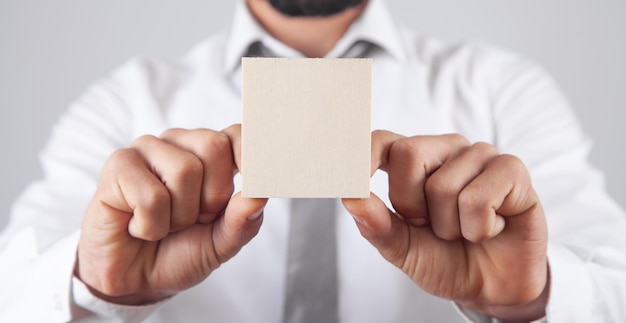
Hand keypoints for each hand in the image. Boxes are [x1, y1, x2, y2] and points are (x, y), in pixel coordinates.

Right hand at [76, 124, 266, 304]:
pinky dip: (151, 225)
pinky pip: (151, 196)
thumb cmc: (178, 251)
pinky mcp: (118, 166)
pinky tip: (139, 227)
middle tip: (194, 220)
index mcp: (210, 153)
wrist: (135, 279)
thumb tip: (258, 196)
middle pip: (214, 146)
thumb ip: (243, 221)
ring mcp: (147, 150)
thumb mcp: (221, 244)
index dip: (251, 156)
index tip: (256, 182)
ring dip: (179, 217)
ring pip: (184, 171)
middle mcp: (179, 143)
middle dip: (212, 197)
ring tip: (164, 224)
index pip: (238, 134)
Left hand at [343, 130, 548, 321]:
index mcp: (413, 161)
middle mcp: (445, 149)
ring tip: (465, 230)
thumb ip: (377, 225)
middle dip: (411, 205)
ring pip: (444, 185)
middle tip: (431, 226)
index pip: (382, 140)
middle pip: (407, 153)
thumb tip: (351, 199)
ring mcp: (479, 155)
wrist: (492, 287)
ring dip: (450, 227)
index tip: (350, 179)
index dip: (364, 153)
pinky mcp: (511, 169)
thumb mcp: (403, 249)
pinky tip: (492, 227)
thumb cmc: (445, 259)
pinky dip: (480, 227)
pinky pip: (479, 197)